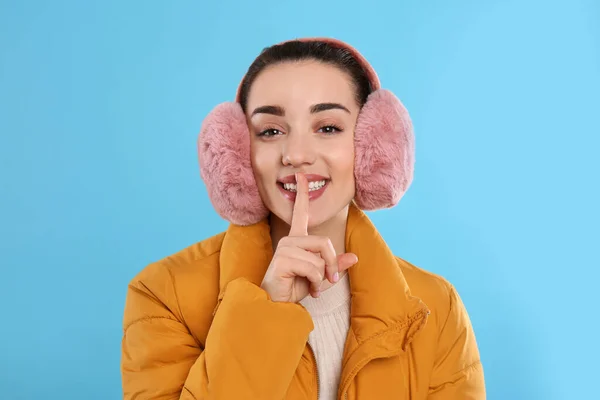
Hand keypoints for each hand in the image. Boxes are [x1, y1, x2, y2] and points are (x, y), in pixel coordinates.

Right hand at [260, 173, 358, 302]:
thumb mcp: (320, 277)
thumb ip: (335, 266)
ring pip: (320, 258)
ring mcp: (284, 248)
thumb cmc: (294, 289)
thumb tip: (354, 257)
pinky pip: (313, 267)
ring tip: (312, 286)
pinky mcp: (282, 259)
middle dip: (331, 265)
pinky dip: (316, 282)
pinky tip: (306, 288)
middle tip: (326, 281)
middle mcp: (289, 240)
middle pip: (324, 242)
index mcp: (297, 240)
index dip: (303, 195)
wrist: (277, 306)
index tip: (300, 176)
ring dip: (321, 277)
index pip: (301, 213)